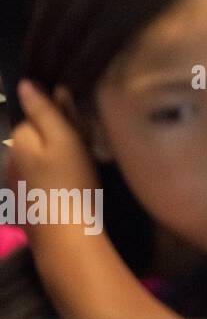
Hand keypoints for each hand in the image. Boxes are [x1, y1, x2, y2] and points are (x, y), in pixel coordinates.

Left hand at [9, 81, 100, 199]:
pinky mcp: (23, 203)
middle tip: (84, 154)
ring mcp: (14, 183)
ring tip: (80, 174)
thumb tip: (25, 83)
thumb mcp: (65, 139)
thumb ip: (45, 111)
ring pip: (37, 159)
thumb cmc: (71, 182)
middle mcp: (9, 159)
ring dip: (55, 160)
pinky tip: (68, 190)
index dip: (60, 119)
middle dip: (57, 140)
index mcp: (18, 140)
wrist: (65, 235)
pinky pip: (38, 180)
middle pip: (36, 138)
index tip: (81, 131)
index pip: (36, 116)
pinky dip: (52, 181)